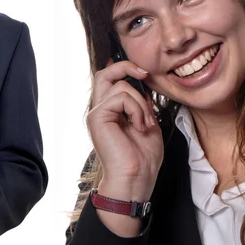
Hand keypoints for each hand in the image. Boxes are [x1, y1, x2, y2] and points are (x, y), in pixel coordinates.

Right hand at [88, 61, 163, 202]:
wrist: (136, 179)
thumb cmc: (143, 158)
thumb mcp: (148, 122)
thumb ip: (142, 103)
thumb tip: (142, 83)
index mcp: (110, 111)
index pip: (111, 79)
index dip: (126, 69)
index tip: (146, 75)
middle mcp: (100, 110)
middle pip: (104, 73)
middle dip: (126, 66)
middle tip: (144, 74)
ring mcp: (97, 113)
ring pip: (121, 85)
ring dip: (141, 103)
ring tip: (145, 123)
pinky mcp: (97, 117)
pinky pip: (120, 97)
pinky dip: (136, 109)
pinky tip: (139, 126)